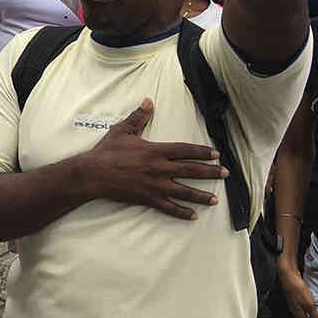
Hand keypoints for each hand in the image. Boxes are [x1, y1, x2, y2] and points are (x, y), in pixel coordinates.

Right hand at [76, 99, 228, 219]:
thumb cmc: (107, 151)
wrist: (93, 174)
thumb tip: (148, 101)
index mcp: (155, 151)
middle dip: (210, 172)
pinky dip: (181, 212)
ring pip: (184, 191)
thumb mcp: (122, 130)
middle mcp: (159, 168)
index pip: (184, 150)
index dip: (202, 152)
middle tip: (225, 174)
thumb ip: (138, 117)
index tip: (216, 154)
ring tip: (214, 199)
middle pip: (190, 170)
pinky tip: (193, 215)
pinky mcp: (148, 198)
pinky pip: (169, 207)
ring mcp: (155, 185)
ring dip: (201, 195)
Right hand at [279, 264, 317, 317]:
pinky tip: (306, 315)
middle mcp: (294, 310)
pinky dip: (304, 317)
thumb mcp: (308, 303)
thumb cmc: (296, 287)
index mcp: (297, 312)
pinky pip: (300, 312)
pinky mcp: (294, 299)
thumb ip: (314, 315)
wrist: (287, 275)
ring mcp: (293, 304)